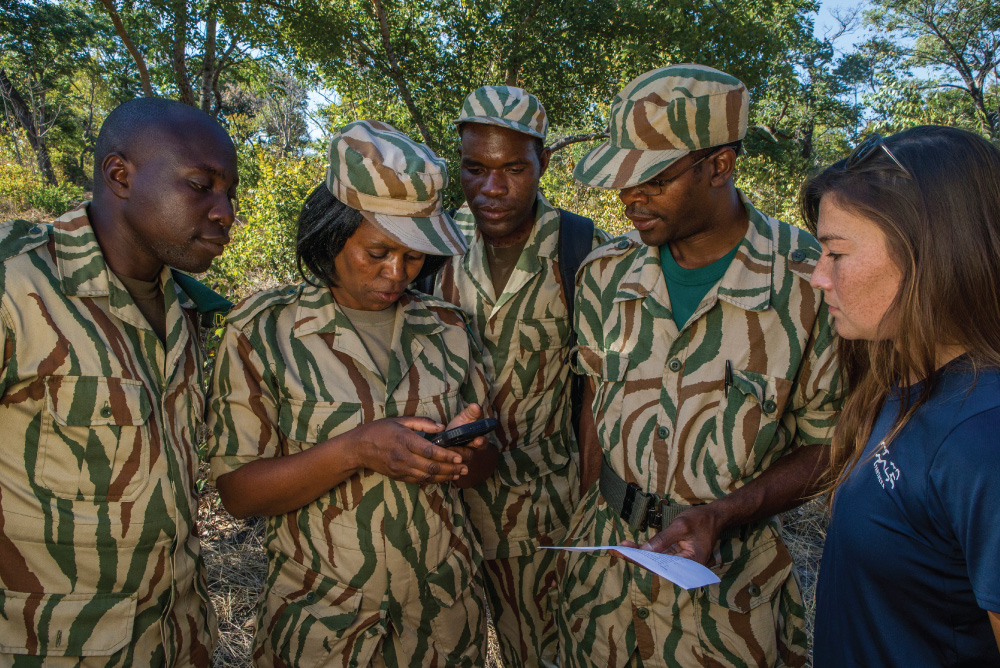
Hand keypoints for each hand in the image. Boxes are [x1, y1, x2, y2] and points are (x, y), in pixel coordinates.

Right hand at [349, 416, 467, 484]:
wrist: (358, 448)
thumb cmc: (379, 430)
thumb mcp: (400, 420)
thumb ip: (422, 423)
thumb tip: (442, 427)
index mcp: (404, 440)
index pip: (429, 451)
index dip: (446, 456)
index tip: (459, 456)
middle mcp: (402, 457)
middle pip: (431, 467)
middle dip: (450, 468)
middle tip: (465, 468)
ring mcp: (400, 469)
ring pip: (427, 477)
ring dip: (445, 477)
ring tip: (459, 475)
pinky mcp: (398, 476)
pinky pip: (419, 481)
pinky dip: (433, 480)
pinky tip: (444, 478)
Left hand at [443, 403, 497, 487]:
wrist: (451, 445)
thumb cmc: (458, 430)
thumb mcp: (465, 420)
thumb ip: (470, 414)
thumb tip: (476, 405)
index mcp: (477, 441)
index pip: (482, 442)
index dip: (480, 442)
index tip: (477, 440)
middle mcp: (472, 453)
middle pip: (469, 454)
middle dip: (461, 452)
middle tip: (455, 450)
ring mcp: (464, 463)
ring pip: (459, 464)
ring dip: (452, 461)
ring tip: (445, 456)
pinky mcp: (455, 471)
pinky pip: (452, 472)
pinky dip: (446, 470)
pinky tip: (441, 467)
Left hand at [618, 504, 723, 565]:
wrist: (715, 516)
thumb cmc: (701, 520)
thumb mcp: (681, 526)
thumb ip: (664, 539)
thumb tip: (645, 552)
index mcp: (691, 564)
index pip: (662, 566)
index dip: (642, 562)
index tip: (626, 555)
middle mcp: (685, 567)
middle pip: (657, 565)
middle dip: (636, 558)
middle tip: (615, 551)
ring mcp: (680, 561)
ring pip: (655, 561)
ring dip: (637, 555)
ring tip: (618, 549)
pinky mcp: (676, 555)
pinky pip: (658, 554)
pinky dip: (645, 550)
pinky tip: (630, 546)